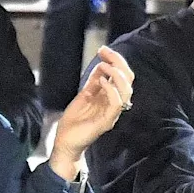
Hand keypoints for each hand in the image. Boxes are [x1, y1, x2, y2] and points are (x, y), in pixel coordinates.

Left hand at [48, 46, 134, 180]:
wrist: (65, 142)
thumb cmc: (74, 122)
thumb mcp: (84, 95)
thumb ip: (94, 82)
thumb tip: (101, 64)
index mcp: (111, 98)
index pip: (123, 76)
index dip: (116, 61)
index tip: (104, 50)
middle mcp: (115, 105)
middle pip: (128, 80)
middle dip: (119, 63)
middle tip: (106, 52)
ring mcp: (112, 114)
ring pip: (126, 91)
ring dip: (116, 75)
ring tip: (104, 65)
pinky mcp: (106, 122)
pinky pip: (116, 104)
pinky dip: (111, 90)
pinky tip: (102, 81)